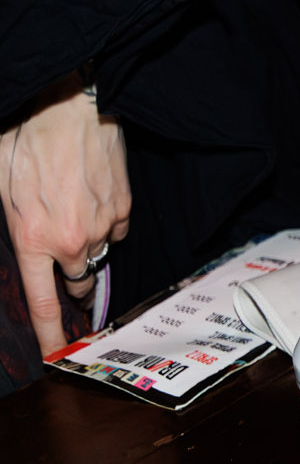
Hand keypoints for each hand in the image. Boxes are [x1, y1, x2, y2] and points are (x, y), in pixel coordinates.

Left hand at [1, 76, 131, 355]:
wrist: (72, 107)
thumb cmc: (26, 140)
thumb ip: (10, 224)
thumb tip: (20, 245)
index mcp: (33, 239)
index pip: (44, 303)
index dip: (51, 335)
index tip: (57, 355)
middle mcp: (73, 240)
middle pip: (76, 281)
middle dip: (68, 275)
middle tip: (57, 248)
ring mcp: (103, 225)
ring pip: (96, 254)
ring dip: (85, 245)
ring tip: (72, 211)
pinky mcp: (124, 207)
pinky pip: (116, 230)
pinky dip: (105, 223)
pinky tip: (92, 198)